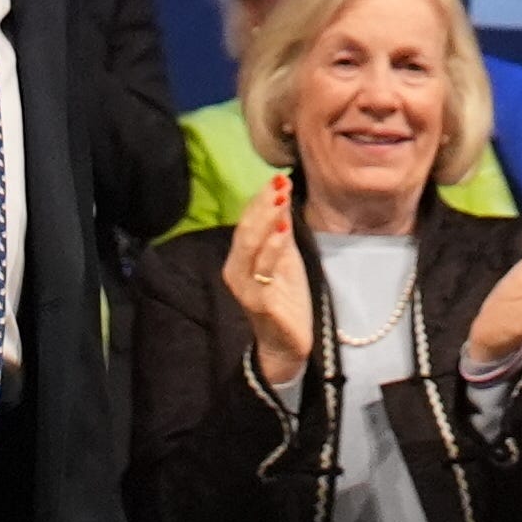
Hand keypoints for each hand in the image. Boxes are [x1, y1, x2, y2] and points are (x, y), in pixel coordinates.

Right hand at [223, 171, 315, 386]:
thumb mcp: (284, 258)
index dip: (260, 200)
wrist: (287, 342)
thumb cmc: (284, 297)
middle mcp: (235, 271)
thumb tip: (281, 192)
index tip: (277, 178)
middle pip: (245, 231)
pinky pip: (263, 273)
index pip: (247, 222)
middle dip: (262, 206)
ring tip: (280, 200)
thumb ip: (280, 229)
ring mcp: (245, 288)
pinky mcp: (258, 303)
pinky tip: (282, 233)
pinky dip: (271, 250)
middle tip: (278, 184)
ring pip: (249, 248)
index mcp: (239, 258)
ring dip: (266, 222)